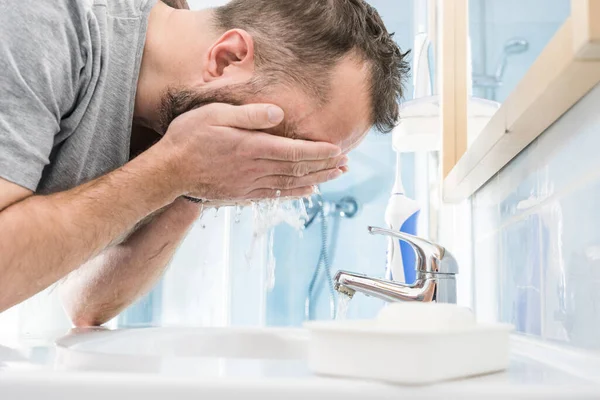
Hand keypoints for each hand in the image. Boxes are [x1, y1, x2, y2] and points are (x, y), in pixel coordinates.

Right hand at [157, 103, 345, 200]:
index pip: (294, 151)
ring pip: (290, 183)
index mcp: (251, 148)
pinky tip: (308, 190)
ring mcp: (249, 185)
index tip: (338, 150)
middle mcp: (255, 169)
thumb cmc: (188, 138)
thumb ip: (248, 115)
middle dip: (324, 166)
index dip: (318, 152)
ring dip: (316, 180)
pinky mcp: (242, 195)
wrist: (168, 172)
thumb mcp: (214, 115)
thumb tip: (277, 114)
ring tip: (335, 176)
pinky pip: (276, 195)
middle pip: (297, 169)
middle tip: (345, 165)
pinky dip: (295, 193)